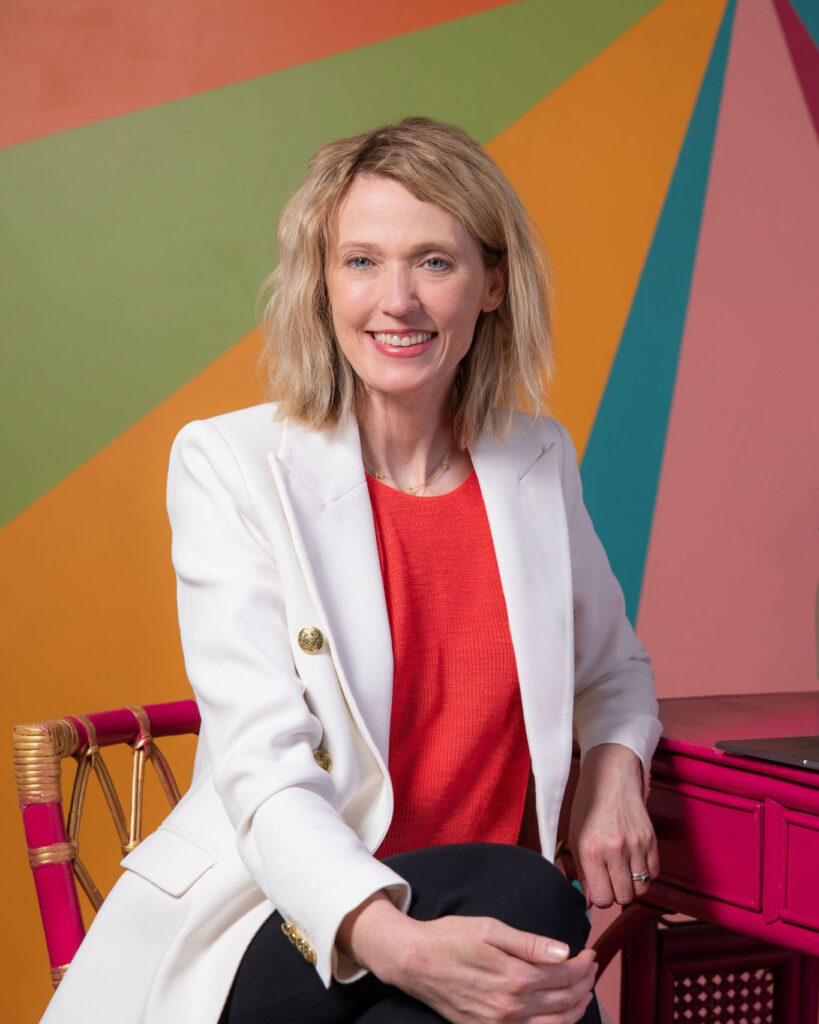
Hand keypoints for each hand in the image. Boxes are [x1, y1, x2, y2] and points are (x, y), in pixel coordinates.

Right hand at [338, 894, 596, 1022]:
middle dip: (585, 983)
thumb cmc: (449, 938)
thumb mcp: (489, 928)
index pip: (564, 974)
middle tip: (591, 968)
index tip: (589, 953)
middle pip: (564, 1000)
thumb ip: (529, 942)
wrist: (415, 961)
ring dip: (576, 1007)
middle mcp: (510, 1006)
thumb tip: (564, 950)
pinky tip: (560, 1012)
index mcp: (513, 976)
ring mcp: (500, 1023)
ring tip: (584, 990)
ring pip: (555, 1023)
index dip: (583, 964)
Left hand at [567, 742, 658, 908]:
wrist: (611, 776)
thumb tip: (588, 902)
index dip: (599, 898)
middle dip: (616, 894)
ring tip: (621, 870)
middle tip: (609, 880)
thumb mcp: (575, 837)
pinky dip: (645, 874)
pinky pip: (654, 874)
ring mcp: (636, 844)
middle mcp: (615, 849)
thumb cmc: (588, 806)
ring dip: (632, 886)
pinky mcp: (651, 839)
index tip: (597, 889)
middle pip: (624, 897)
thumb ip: (581, 873)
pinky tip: (633, 861)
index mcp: (591, 849)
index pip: (602, 899)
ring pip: (642, 890)